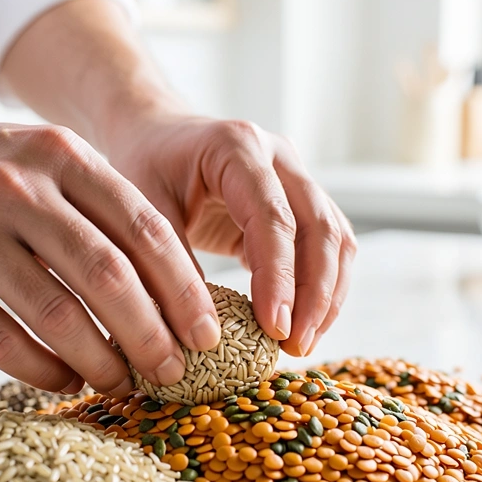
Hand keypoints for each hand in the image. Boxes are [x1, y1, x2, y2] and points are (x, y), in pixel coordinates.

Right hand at [0, 114, 221, 394]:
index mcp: (57, 156)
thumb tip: (171, 288)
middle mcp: (16, 190)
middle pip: (109, 276)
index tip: (209, 334)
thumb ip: (95, 208)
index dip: (184, 289)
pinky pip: (1, 342)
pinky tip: (65, 383)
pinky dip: (42, 371)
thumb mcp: (33, 161)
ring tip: (123, 385)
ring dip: (102, 362)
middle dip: (154, 335)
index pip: (144, 228)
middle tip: (176, 372)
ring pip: (59, 316)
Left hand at [105, 114, 356, 356]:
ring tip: (303, 344)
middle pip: (320, 228)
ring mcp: (299, 177)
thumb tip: (200, 331)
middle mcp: (280, 157)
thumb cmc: (147, 167)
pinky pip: (330, 247)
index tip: (275, 327)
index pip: (273, 218)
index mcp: (237, 148)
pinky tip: (305, 324)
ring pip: (337, 239)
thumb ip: (170, 262)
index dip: (279, 277)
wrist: (159, 136)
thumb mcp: (144, 208)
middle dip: (314, 294)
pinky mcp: (304, 203)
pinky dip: (324, 288)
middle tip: (295, 346)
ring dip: (327, 296)